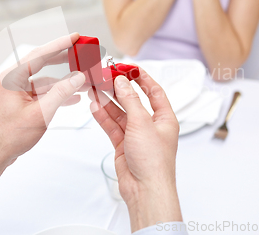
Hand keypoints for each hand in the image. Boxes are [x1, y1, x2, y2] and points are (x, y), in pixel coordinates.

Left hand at [0, 33, 85, 192]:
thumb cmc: (10, 136)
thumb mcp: (40, 113)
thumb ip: (61, 93)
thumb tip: (78, 77)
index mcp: (12, 78)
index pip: (40, 54)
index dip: (60, 44)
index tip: (75, 37)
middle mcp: (12, 80)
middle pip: (43, 63)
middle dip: (64, 60)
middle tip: (81, 53)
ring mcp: (16, 91)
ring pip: (45, 80)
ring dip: (64, 81)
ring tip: (84, 80)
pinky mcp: (21, 101)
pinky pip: (42, 92)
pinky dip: (56, 94)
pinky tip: (73, 97)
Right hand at [89, 69, 181, 231]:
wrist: (145, 190)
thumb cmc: (154, 161)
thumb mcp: (141, 124)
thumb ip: (130, 101)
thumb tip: (123, 83)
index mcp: (164, 119)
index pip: (154, 92)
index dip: (142, 79)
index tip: (129, 68)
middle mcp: (151, 126)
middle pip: (134, 102)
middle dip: (120, 90)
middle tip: (106, 77)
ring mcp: (136, 136)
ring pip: (120, 114)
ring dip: (108, 102)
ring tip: (95, 88)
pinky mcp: (123, 146)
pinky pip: (112, 127)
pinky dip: (103, 117)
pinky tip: (95, 107)